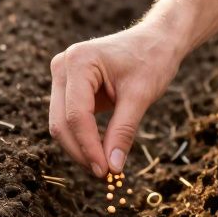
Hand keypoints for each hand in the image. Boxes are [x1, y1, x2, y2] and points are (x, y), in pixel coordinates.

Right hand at [50, 22, 184, 176]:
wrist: (156, 40)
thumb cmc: (151, 60)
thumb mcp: (141, 96)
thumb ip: (123, 131)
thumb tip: (113, 167)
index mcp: (78, 62)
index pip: (76, 116)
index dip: (89, 148)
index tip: (107, 172)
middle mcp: (62, 66)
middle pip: (61, 122)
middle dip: (82, 152)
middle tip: (106, 175)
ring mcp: (62, 76)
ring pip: (61, 124)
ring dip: (80, 148)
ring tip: (105, 167)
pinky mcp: (68, 87)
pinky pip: (69, 119)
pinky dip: (83, 138)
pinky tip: (101, 153)